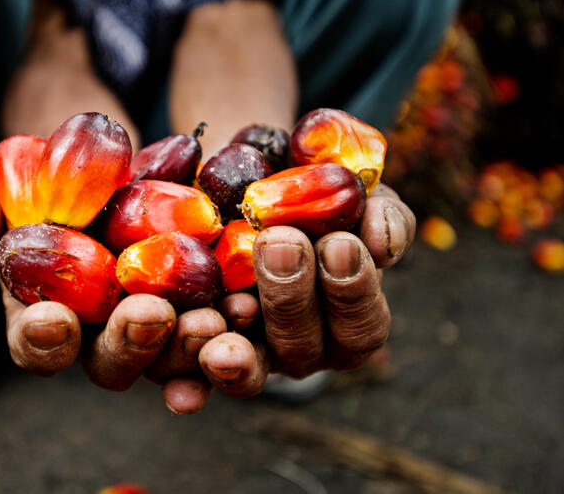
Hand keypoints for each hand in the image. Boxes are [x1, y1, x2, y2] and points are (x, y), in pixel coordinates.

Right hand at [0, 174, 224, 403]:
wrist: (130, 165)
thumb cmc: (61, 180)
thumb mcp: (17, 182)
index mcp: (49, 314)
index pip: (38, 345)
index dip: (42, 340)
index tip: (53, 318)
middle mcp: (104, 334)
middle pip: (112, 363)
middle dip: (130, 344)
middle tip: (150, 315)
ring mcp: (159, 330)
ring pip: (174, 359)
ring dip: (191, 346)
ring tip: (212, 317)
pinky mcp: (206, 312)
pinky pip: (224, 334)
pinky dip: (235, 329)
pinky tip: (245, 305)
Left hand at [149, 184, 414, 411]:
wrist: (235, 174)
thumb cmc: (302, 182)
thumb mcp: (344, 183)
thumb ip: (376, 209)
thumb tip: (384, 242)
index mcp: (343, 316)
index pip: (360, 326)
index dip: (354, 292)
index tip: (339, 242)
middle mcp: (299, 345)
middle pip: (302, 348)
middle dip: (292, 295)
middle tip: (279, 241)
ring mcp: (247, 353)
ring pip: (250, 370)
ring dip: (241, 348)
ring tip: (230, 307)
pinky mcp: (194, 353)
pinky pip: (191, 378)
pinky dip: (189, 386)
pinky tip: (182, 392)